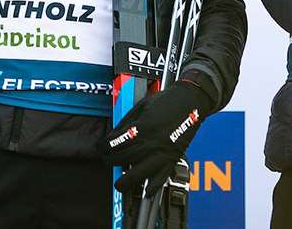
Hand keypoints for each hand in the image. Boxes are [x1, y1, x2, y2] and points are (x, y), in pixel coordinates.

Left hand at [103, 80, 211, 195]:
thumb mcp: (142, 105)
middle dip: (110, 162)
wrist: (191, 100)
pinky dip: (153, 187)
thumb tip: (113, 135)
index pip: (115, 143)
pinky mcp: (173, 158)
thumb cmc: (166, 100)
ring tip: (120, 184)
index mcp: (142, 127)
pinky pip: (162, 177)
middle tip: (107, 161)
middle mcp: (151, 142)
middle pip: (124, 159)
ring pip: (140, 174)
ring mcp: (163, 152)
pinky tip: (145, 191)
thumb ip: (127, 121)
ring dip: (127, 182)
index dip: (103, 147)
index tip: (100, 148)